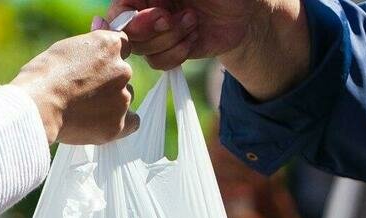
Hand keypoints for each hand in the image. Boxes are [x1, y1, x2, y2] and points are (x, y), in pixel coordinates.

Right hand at [12, 30, 138, 144]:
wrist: (39, 106)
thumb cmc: (44, 76)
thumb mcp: (65, 48)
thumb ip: (89, 43)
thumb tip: (101, 25)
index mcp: (109, 45)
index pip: (122, 46)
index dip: (107, 57)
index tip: (95, 66)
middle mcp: (123, 69)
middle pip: (123, 75)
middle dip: (108, 82)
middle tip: (83, 92)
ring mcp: (123, 98)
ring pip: (125, 99)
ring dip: (112, 103)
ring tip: (84, 110)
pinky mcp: (119, 123)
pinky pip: (131, 123)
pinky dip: (119, 123)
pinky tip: (102, 123)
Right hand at [108, 0, 310, 99]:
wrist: (246, 9)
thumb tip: (150, 0)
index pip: (119, 10)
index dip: (128, 19)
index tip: (158, 14)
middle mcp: (146, 12)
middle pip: (127, 34)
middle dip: (152, 30)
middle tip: (176, 16)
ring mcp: (158, 34)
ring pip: (144, 50)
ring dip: (171, 38)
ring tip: (194, 21)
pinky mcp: (171, 51)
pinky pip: (159, 63)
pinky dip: (177, 53)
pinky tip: (194, 39)